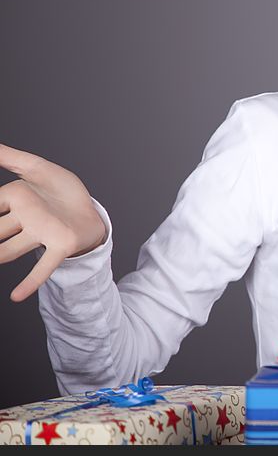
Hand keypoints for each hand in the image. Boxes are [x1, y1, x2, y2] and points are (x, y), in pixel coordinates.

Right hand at [0, 144, 107, 301]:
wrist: (91, 208)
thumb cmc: (61, 191)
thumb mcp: (38, 168)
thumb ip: (11, 158)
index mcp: (15, 199)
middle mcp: (25, 218)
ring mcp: (42, 233)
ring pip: (11, 250)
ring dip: (0, 258)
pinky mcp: (61, 245)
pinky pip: (44, 265)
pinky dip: (31, 281)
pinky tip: (16, 297)